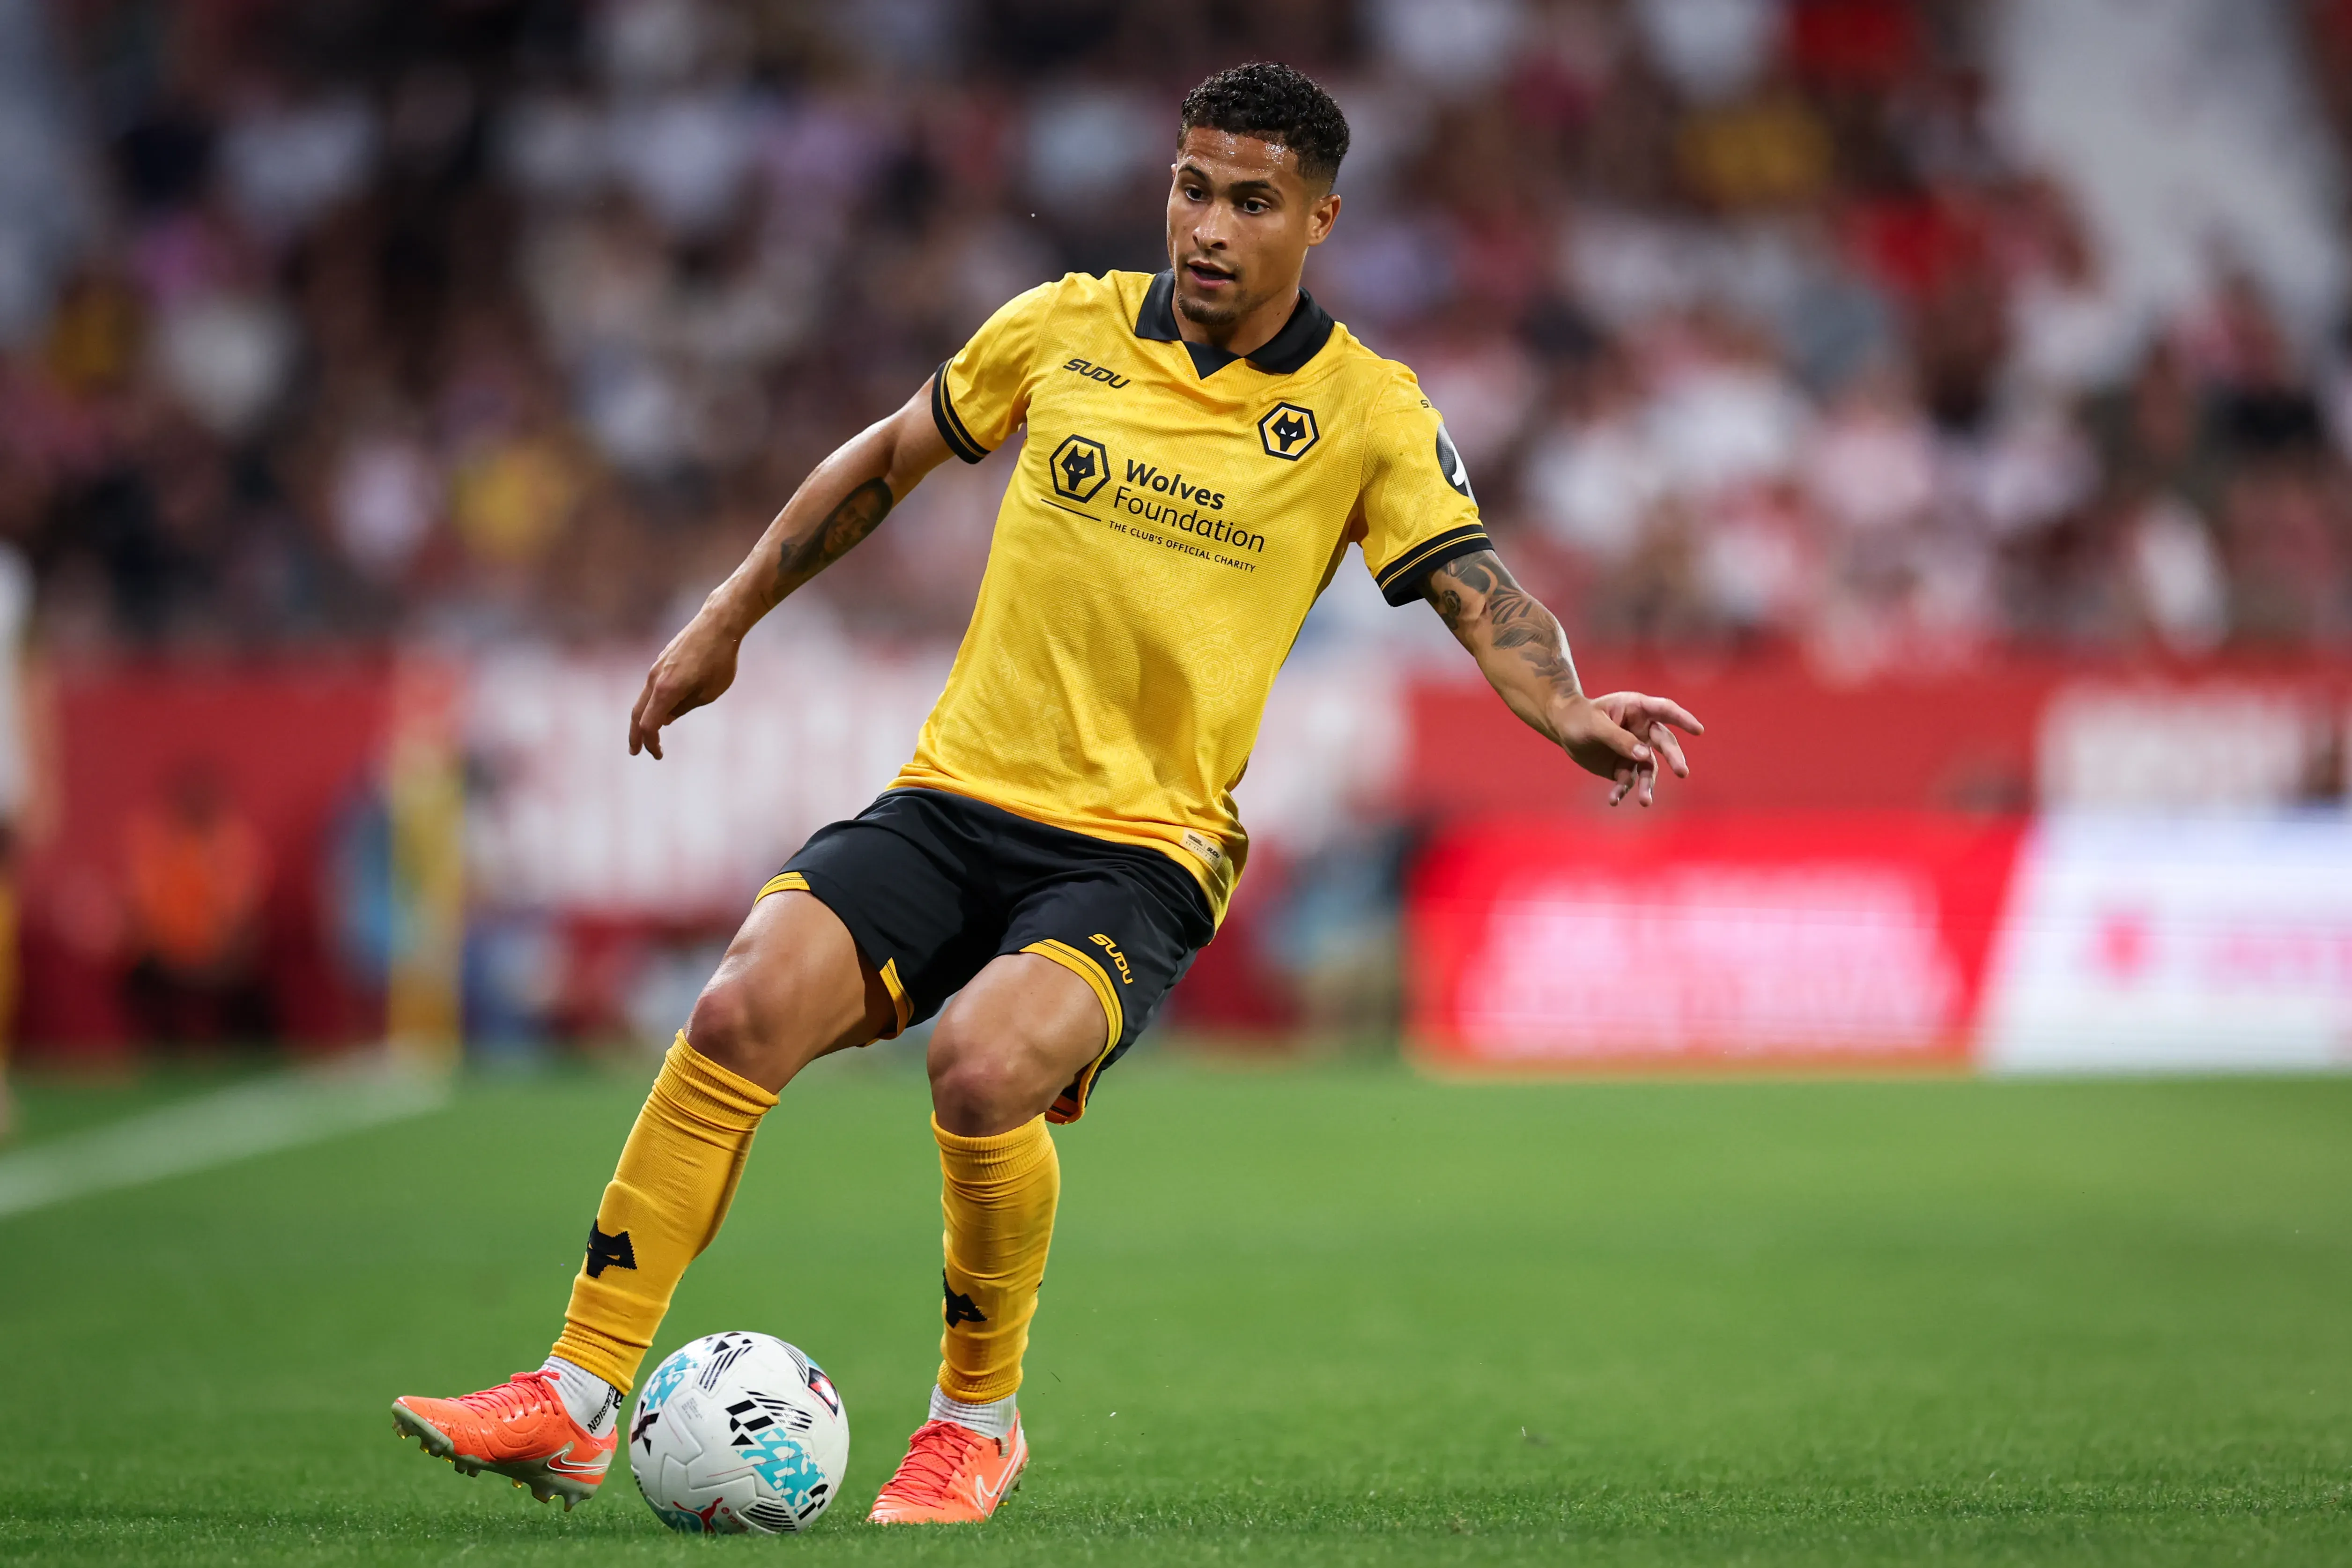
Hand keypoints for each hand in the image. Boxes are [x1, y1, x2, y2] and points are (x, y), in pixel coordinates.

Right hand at [628, 610, 742, 759]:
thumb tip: (666, 718)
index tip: (658, 755)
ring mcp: (656, 668)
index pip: (649, 725)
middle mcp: (655, 679)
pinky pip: (652, 687)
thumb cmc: (719, 660)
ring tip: (646, 734)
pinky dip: (651, 703)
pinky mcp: (662, 661)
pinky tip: (660, 711)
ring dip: (643, 718)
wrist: (718, 623)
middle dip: (636, 735)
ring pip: (643, 699)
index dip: (651, 743)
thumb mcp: (709, 693)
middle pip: (637, 713)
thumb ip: (685, 708)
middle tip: (635, 752)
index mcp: (666, 690)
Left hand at [1590, 691, 1702, 806]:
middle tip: (1682, 772)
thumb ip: (1620, 739)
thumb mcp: (1596, 726)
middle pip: (1664, 743)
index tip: (1698, 730)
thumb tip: (1645, 756)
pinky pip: (1628, 781)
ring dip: (1647, 786)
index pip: (1665, 710)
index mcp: (1638, 708)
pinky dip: (1621, 791)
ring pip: (1648, 769)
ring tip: (1644, 802)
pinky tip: (1613, 800)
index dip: (1683, 719)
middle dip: (1674, 757)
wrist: (1566, 729)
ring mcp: (1635, 750)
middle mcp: (1642, 730)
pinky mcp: (1625, 767)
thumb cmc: (1581, 719)